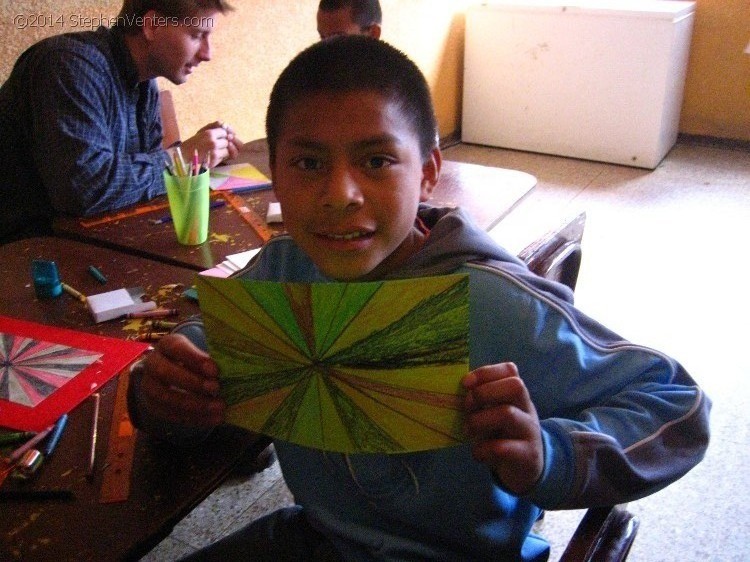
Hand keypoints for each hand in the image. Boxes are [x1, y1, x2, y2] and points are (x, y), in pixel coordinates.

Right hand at [138, 333, 225, 426]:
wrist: (175, 376)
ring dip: (194, 404)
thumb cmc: (195, 361)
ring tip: (218, 407)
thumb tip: (234, 369)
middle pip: (165, 372)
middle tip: (216, 388)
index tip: (215, 370)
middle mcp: (153, 363)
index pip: (176, 347)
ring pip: (165, 396)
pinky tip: (212, 419)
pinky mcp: (153, 406)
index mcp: (167, 344)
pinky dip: (193, 418)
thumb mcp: (201, 354)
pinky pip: (169, 414)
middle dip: (192, 382)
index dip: (194, 358)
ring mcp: (149, 386)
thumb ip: (211, 360)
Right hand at [181, 121, 243, 167]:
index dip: (222, 136)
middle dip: (222, 144)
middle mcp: (213, 142)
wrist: (183, 156)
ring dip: (223, 152)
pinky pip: (223, 159)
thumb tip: (226, 125)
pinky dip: (220, 158)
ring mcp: (214, 153)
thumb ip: (214, 126)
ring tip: (213, 152)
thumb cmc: (193, 143)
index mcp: (209, 133)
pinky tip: (212, 157)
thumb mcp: (202, 132)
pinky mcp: (214, 162)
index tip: (216, 138)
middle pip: (227, 142)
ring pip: (227, 151)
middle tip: (213, 146)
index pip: (224, 132)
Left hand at [462, 362, 543, 494]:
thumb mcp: (494, 414)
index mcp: (517, 396)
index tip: (465, 383)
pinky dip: (483, 450)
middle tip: (467, 408)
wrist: (527, 468)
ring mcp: (529, 432)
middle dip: (484, 393)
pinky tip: (478, 453)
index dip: (486, 372)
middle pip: (515, 386)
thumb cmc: (504, 435)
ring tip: (468, 430)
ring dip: (479, 421)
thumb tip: (458, 390)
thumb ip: (482, 400)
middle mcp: (527, 409)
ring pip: (508, 414)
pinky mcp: (527, 456)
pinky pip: (502, 448)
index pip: (510, 371)